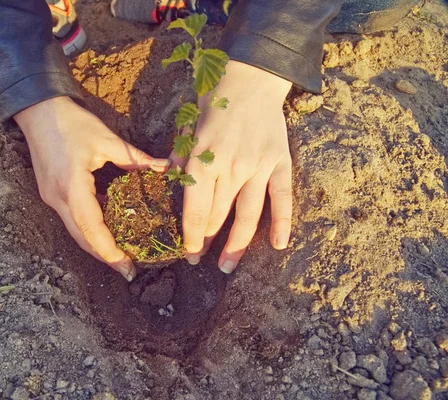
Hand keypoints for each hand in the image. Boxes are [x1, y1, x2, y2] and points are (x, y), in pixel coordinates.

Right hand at [15, 97, 169, 280]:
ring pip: (75, 231)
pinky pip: (71, 217)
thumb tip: (165, 169)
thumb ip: (137, 159)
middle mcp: (57, 198)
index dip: (110, 251)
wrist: (38, 110)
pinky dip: (89, 227)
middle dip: (104, 256)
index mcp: (72, 186)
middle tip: (128, 269)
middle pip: (81, 238)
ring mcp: (50, 197)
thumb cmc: (72, 122)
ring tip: (121, 254)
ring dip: (96, 244)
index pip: (92, 229)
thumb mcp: (108, 140)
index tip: (127, 267)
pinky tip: (108, 227)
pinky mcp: (50, 193)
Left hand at [172, 61, 292, 272]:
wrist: (250, 80)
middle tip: (202, 261)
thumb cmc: (213, 104)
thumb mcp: (187, 130)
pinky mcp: (280, 162)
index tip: (188, 254)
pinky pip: (282, 198)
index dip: (192, 236)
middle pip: (219, 216)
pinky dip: (282, 222)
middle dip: (209, 241)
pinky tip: (278, 244)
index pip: (196, 210)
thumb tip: (169, 187)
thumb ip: (179, 161)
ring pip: (248, 215)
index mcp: (203, 161)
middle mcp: (230, 168)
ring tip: (228, 266)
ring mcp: (258, 167)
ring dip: (237, 244)